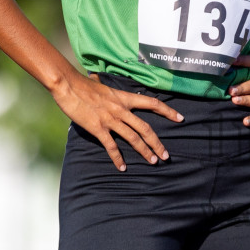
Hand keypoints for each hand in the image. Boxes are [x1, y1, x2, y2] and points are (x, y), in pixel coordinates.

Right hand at [51, 72, 183, 170]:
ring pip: (133, 138)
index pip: (152, 103)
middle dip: (158, 143)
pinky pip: (111, 146)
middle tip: (166, 156)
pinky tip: (123, 168)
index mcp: (125, 98)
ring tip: (153, 161)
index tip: (180, 118)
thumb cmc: (83, 84)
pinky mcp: (98, 128)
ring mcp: (111, 120)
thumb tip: (100, 81)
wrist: (68, 85)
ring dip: (144, 151)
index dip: (168, 111)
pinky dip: (118, 158)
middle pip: (146, 128)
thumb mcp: (102, 84)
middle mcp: (121, 110)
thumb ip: (107, 87)